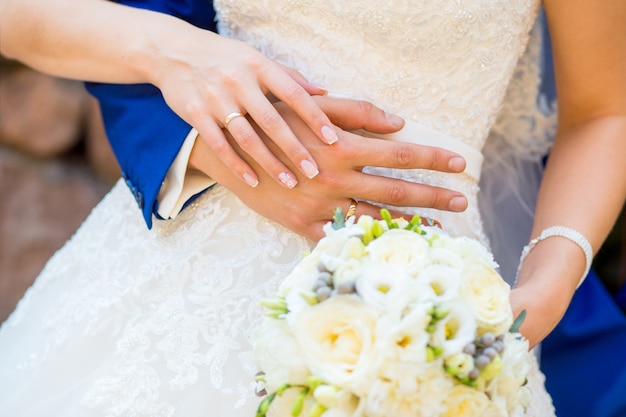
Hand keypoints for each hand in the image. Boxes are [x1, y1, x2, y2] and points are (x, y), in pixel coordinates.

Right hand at [152, 28, 339, 189]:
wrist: (174, 52)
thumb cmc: (226, 59)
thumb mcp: (257, 60)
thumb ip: (289, 77)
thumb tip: (324, 92)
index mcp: (259, 66)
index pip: (293, 94)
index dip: (315, 117)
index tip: (333, 139)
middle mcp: (238, 81)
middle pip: (272, 121)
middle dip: (295, 149)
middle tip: (314, 172)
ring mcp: (215, 98)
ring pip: (247, 137)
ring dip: (269, 163)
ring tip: (289, 182)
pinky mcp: (195, 113)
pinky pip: (220, 145)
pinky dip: (237, 165)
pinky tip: (253, 181)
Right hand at [189, 96, 467, 240]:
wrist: (232, 151)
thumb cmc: (275, 123)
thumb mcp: (314, 108)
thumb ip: (357, 112)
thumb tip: (400, 123)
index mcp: (342, 148)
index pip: (399, 154)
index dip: (432, 158)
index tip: (459, 164)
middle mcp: (336, 180)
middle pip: (395, 191)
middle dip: (432, 197)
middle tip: (460, 201)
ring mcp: (319, 207)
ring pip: (374, 220)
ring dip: (410, 225)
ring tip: (438, 228)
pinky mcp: (302, 226)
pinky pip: (339, 240)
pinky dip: (366, 245)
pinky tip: (388, 248)